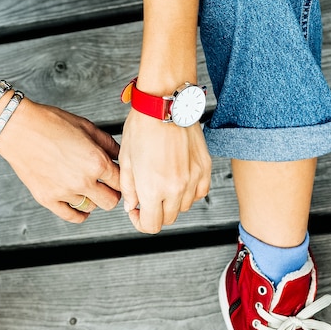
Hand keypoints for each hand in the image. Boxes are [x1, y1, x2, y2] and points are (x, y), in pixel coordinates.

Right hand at [0, 99, 120, 221]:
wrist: (17, 127)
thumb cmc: (49, 122)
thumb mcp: (85, 126)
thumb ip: (107, 144)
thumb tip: (118, 155)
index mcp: (96, 162)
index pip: (120, 181)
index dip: (121, 178)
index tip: (116, 176)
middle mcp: (83, 181)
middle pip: (110, 201)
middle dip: (111, 193)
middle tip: (106, 185)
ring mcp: (65, 193)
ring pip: (91, 207)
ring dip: (92, 199)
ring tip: (86, 187)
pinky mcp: (48, 199)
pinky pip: (72, 216)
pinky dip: (79, 213)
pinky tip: (80, 206)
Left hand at [119, 109, 210, 233]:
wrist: (164, 104)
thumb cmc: (142, 127)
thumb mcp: (125, 161)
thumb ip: (128, 189)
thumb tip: (132, 205)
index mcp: (152, 189)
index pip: (151, 225)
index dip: (140, 222)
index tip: (136, 212)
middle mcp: (175, 188)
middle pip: (167, 219)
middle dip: (155, 212)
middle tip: (147, 198)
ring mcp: (193, 179)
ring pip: (183, 207)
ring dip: (171, 202)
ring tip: (162, 184)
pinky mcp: (204, 168)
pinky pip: (199, 193)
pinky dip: (189, 192)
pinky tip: (178, 180)